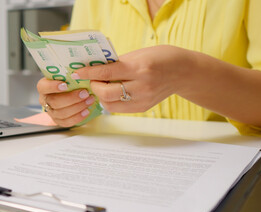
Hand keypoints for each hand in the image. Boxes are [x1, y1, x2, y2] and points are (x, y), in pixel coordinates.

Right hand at [37, 78, 95, 126]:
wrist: (71, 94)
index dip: (53, 86)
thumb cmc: (69, 83)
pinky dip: (78, 117)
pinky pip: (66, 122)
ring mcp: (51, 112)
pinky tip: (86, 111)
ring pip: (61, 113)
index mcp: (44, 87)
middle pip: (54, 101)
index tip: (66, 84)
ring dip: (78, 107)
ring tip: (89, 100)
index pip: (43, 87)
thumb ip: (69, 75)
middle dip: (71, 98)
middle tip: (85, 92)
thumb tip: (81, 71)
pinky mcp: (58, 121)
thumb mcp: (67, 77)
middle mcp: (45, 100)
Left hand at [74, 45, 193, 112]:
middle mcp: (142, 86)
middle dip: (94, 86)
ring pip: (110, 105)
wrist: (183, 71)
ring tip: (101, 86)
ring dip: (101, 96)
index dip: (89, 73)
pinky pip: (119, 108)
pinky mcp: (143, 108)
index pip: (107, 72)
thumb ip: (117, 63)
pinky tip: (112, 93)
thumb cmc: (160, 57)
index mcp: (140, 68)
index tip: (77, 72)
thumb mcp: (138, 54)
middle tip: (92, 80)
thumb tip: (95, 69)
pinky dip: (111, 101)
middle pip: (106, 93)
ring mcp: (143, 99)